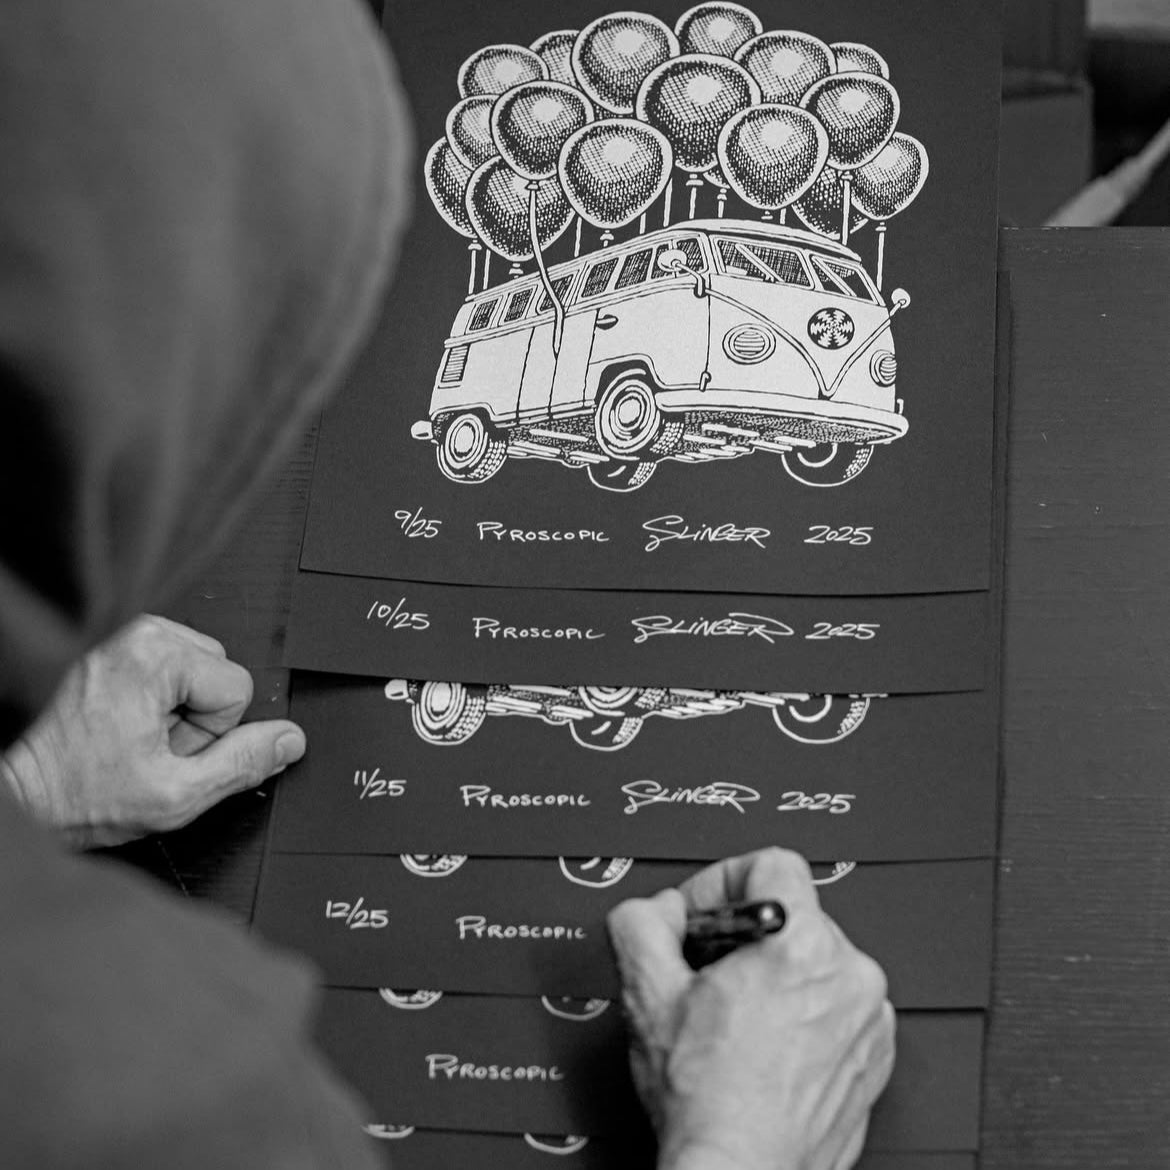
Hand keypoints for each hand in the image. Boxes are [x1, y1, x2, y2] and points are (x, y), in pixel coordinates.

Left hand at [0, 615, 304, 847]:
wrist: (26, 797)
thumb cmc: (80, 795)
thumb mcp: (177, 794)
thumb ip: (243, 764)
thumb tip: (289, 740)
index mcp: (155, 658)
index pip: (238, 687)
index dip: (212, 732)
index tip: (169, 750)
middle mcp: (139, 637)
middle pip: (221, 675)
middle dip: (198, 720)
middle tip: (152, 749)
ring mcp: (125, 641)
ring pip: (202, 673)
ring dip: (181, 713)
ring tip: (138, 741)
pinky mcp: (117, 651)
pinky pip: (175, 672)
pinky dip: (162, 704)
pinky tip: (130, 728)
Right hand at [607, 848, 894, 1169]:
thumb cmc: (705, 1100)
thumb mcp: (645, 992)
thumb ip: (642, 921)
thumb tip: (658, 908)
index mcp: (801, 943)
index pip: (770, 862)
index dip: (721, 883)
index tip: (702, 919)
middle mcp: (850, 974)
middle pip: (793, 913)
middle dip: (745, 937)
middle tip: (709, 978)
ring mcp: (870, 1018)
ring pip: (815, 961)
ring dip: (776, 976)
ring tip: (739, 1021)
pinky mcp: (876, 1056)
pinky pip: (838, 1005)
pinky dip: (805, 1015)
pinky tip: (768, 1047)